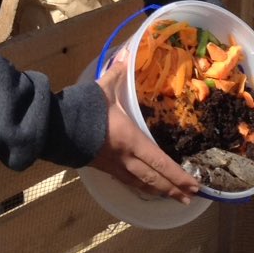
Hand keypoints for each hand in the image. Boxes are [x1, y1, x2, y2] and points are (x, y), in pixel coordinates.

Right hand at [88, 61, 199, 203]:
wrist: (59, 129)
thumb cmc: (84, 110)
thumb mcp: (103, 88)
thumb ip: (117, 73)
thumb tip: (127, 54)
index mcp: (132, 139)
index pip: (160, 162)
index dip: (178, 175)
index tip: (194, 184)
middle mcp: (127, 158)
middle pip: (155, 179)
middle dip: (174, 188)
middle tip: (191, 197)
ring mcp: (115, 166)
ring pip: (142, 184)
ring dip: (160, 192)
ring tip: (175, 198)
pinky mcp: (105, 169)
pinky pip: (128, 182)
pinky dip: (142, 187)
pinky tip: (146, 189)